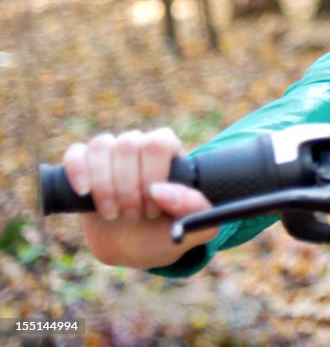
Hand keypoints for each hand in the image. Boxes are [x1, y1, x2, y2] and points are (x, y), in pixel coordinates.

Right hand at [62, 128, 217, 268]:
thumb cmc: (165, 232)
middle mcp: (139, 145)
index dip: (152, 175)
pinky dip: (77, 170)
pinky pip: (75, 154)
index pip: (158, 143)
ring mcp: (110, 153)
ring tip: (113, 214)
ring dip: (104, 184)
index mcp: (169, 152)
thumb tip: (161, 190)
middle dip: (128, 187)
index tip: (152, 208)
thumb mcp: (190, 227)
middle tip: (134, 216)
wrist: (134, 247)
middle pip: (128, 144)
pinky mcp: (84, 167)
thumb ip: (193, 208)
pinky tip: (84, 192)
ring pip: (101, 146)